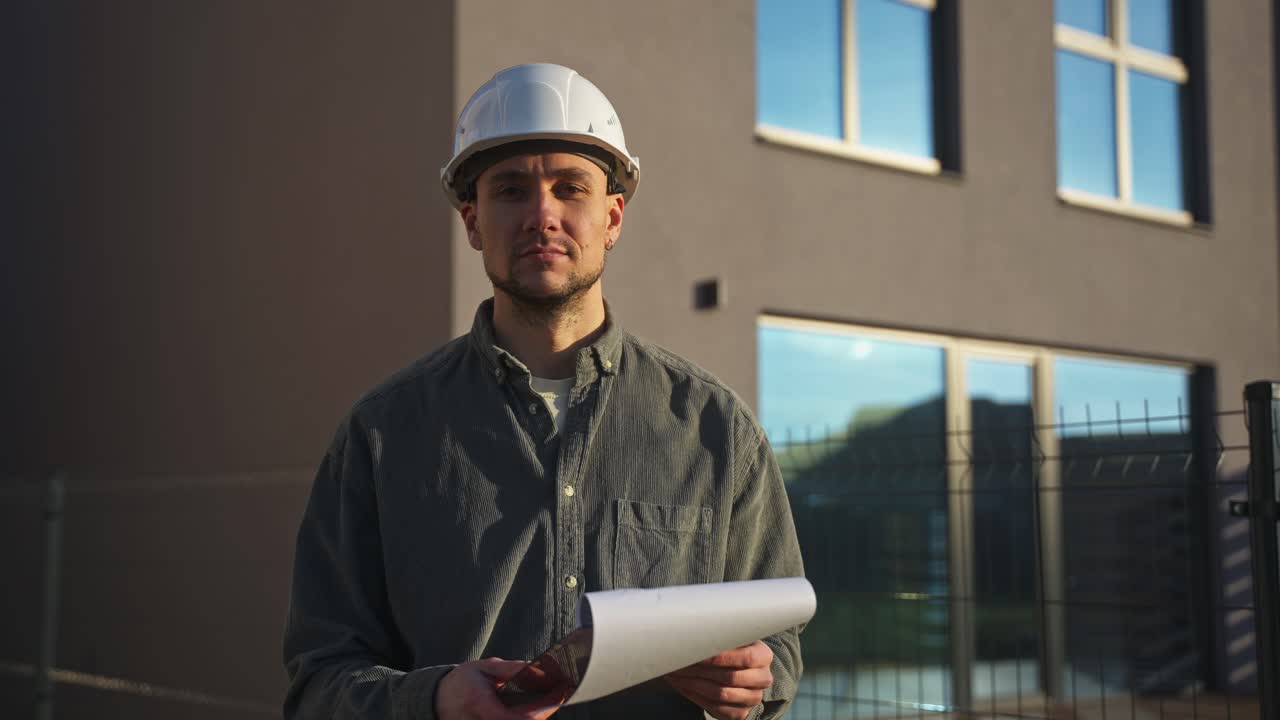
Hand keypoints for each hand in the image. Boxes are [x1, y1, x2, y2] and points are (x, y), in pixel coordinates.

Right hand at [435, 658, 559, 719]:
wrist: (436, 700)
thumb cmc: (461, 682)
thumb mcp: (485, 668)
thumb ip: (512, 670)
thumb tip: (539, 668)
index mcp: (480, 705)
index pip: (519, 718)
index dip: (543, 709)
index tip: (559, 694)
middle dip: (544, 712)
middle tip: (558, 694)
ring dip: (536, 716)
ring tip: (549, 699)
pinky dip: (526, 718)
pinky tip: (534, 708)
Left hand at [665, 641, 773, 719]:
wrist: (743, 671)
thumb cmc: (734, 649)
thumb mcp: (734, 637)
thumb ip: (722, 634)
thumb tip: (695, 629)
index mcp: (763, 656)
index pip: (746, 658)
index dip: (721, 657)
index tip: (697, 651)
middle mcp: (763, 679)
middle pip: (731, 677)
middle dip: (701, 670)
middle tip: (679, 663)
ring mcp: (753, 698)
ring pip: (721, 694)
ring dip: (694, 684)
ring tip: (676, 674)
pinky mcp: (740, 712)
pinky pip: (716, 708)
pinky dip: (695, 696)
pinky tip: (682, 685)